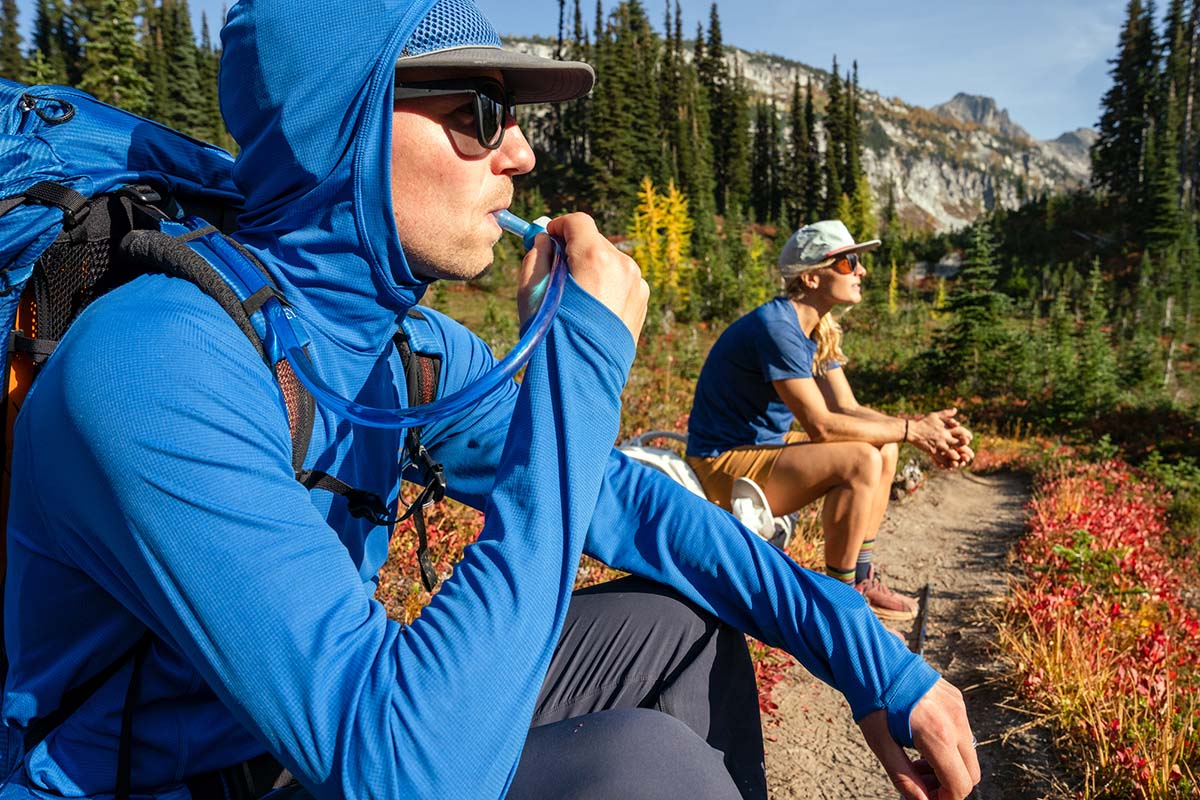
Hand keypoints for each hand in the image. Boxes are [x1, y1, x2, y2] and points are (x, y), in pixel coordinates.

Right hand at [518, 212, 648, 342]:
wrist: (581, 375)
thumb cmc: (549, 333)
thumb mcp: (531, 289)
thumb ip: (537, 254)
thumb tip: (544, 238)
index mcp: (594, 256)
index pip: (578, 222)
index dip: (558, 227)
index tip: (548, 239)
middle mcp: (622, 265)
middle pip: (595, 241)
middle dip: (576, 250)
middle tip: (557, 272)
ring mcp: (636, 283)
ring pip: (609, 261)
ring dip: (592, 269)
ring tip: (576, 299)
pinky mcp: (642, 301)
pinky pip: (621, 281)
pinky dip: (606, 286)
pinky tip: (592, 311)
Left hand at [858, 679, 979, 798]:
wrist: (874, 661)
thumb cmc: (874, 704)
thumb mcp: (881, 744)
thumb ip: (904, 777)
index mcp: (938, 736)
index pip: (959, 785)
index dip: (945, 799)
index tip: (926, 797)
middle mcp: (956, 722)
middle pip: (971, 774)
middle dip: (948, 785)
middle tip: (919, 780)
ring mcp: (959, 709)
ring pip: (969, 754)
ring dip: (950, 766)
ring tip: (916, 760)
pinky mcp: (957, 699)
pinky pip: (964, 733)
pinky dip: (950, 745)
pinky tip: (923, 738)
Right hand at [910, 409, 972, 468]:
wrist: (911, 430)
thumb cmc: (923, 422)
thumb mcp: (935, 415)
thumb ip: (946, 413)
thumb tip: (955, 410)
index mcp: (946, 428)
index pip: (961, 431)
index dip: (967, 435)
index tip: (970, 439)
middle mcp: (944, 436)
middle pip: (959, 443)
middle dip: (966, 450)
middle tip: (970, 456)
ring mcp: (938, 444)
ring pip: (952, 453)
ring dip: (957, 457)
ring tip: (960, 460)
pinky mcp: (932, 450)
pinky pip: (941, 458)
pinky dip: (946, 462)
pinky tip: (949, 465)